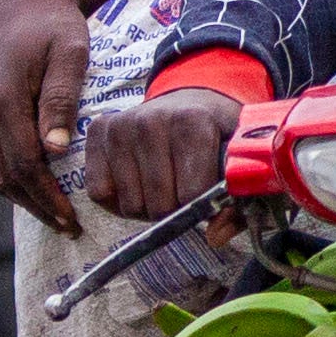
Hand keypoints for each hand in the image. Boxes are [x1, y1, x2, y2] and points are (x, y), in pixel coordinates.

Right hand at [0, 0, 97, 231]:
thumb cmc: (56, 23)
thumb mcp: (70, 53)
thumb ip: (62, 99)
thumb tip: (54, 151)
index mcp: (2, 98)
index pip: (23, 164)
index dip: (47, 196)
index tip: (73, 218)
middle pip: (4, 175)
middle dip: (36, 206)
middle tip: (69, 227)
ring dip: (22, 198)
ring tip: (56, 215)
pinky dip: (13, 178)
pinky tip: (39, 188)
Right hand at [82, 85, 238, 227]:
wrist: (185, 100)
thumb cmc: (214, 134)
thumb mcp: (237, 159)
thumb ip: (239, 200)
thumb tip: (215, 237)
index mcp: (193, 121)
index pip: (192, 195)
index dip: (200, 207)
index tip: (206, 194)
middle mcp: (151, 120)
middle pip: (159, 206)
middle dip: (173, 210)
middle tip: (182, 190)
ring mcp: (120, 126)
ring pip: (129, 205)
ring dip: (146, 207)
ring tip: (161, 183)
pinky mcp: (96, 132)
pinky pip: (99, 193)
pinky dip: (117, 198)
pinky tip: (135, 178)